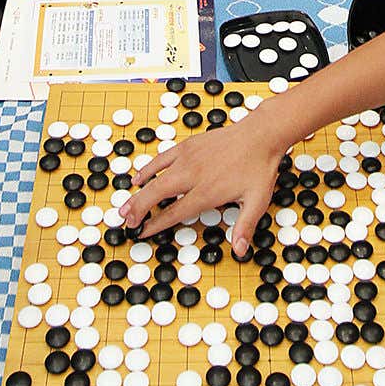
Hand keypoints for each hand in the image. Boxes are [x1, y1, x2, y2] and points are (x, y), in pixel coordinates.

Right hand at [119, 117, 286, 255]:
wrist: (260, 134)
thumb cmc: (258, 167)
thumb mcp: (257, 201)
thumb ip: (244, 226)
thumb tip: (240, 251)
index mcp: (207, 192)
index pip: (175, 212)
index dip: (157, 224)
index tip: (143, 233)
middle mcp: (193, 175)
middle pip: (157, 194)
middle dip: (139, 210)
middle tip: (126, 223)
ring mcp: (188, 158)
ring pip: (155, 178)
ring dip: (138, 194)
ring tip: (124, 208)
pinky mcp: (187, 146)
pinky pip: (161, 159)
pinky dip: (147, 170)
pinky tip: (138, 179)